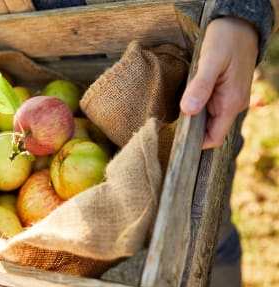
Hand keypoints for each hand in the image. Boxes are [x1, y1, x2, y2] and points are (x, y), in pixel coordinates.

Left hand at [180, 17, 258, 148]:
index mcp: (230, 103)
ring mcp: (228, 99)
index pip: (214, 138)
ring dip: (191, 122)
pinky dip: (195, 110)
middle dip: (190, 134)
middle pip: (209, 131)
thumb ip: (200, 86)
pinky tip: (182, 106)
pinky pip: (208, 108)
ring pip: (208, 120)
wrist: (240, 24)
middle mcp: (231, 105)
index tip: (174, 142)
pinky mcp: (223, 93)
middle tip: (165, 133)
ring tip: (169, 121)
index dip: (196, 145)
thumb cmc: (226, 39)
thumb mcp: (210, 60)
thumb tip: (188, 111)